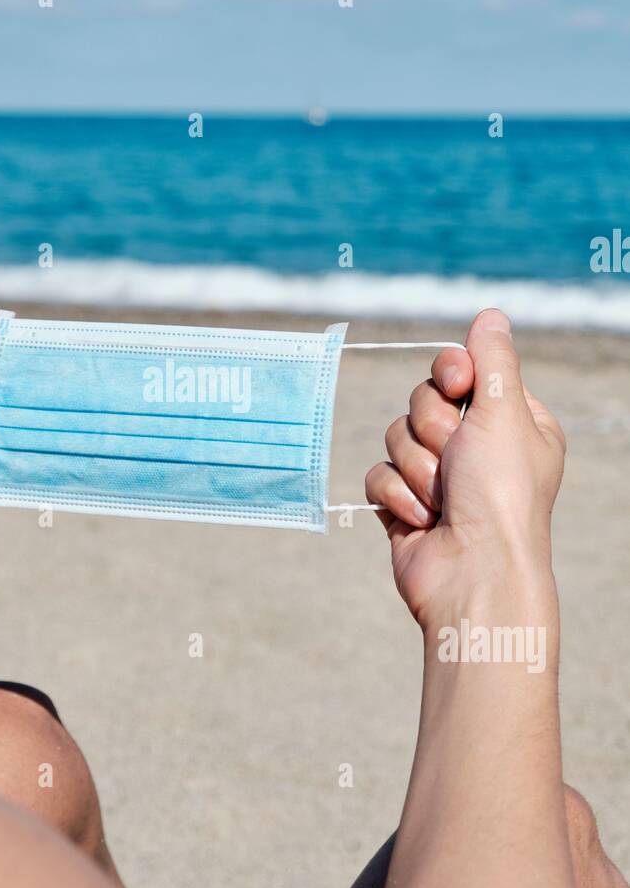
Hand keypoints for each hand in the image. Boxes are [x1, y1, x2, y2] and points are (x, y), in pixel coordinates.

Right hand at [364, 309, 564, 629]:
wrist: (472, 572)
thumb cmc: (500, 494)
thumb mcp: (504, 412)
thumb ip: (492, 359)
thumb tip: (491, 315)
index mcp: (511, 423)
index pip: (463, 372)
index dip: (451, 374)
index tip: (458, 383)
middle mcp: (476, 448)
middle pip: (422, 401)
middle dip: (432, 429)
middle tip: (456, 456)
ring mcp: (438, 478)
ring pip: (396, 437)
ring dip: (417, 467)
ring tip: (443, 497)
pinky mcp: (405, 505)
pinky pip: (378, 476)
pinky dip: (397, 496)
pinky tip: (424, 519)